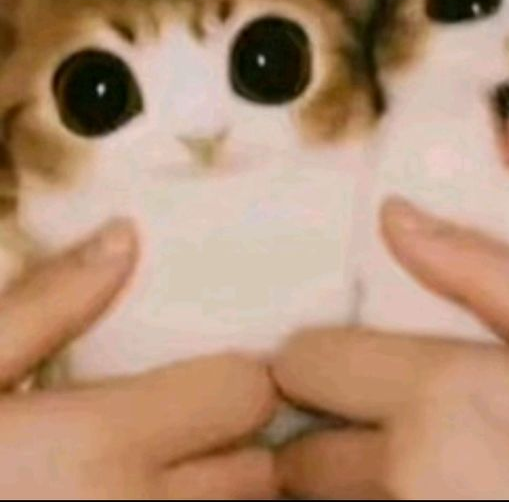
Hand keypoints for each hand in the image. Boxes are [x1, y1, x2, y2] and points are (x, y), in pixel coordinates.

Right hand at [0, 220, 276, 498]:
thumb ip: (47, 304)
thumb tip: (125, 235)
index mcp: (100, 446)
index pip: (246, 395)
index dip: (235, 380)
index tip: (207, 376)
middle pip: (258, 470)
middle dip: (233, 443)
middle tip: (186, 427)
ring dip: (217, 492)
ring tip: (162, 470)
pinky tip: (135, 498)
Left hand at [274, 199, 508, 498]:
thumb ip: (482, 270)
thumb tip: (392, 216)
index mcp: (439, 398)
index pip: (305, 363)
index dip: (320, 359)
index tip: (351, 363)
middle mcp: (404, 476)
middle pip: (297, 451)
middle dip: (325, 429)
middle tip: (376, 422)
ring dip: (339, 483)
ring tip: (402, 467)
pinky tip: (424, 495)